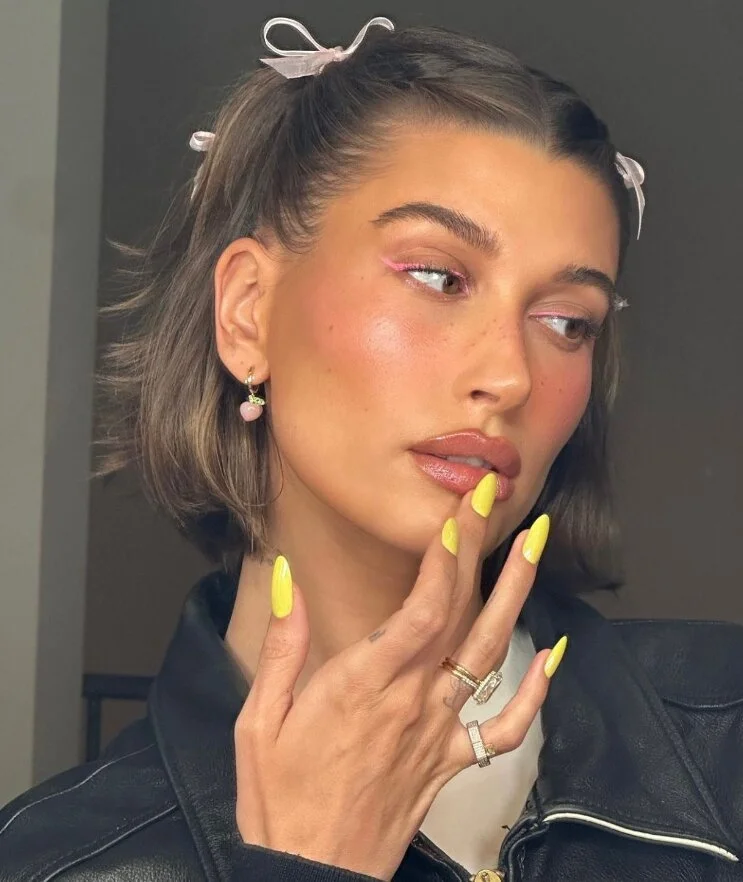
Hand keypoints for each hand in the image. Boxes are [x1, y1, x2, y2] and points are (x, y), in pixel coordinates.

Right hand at [233, 477, 556, 880]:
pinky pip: (504, 727)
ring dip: (515, 595)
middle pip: (461, 614)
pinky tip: (551, 654)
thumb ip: (282, 645)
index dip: (447, 558)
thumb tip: (287, 577)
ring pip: (490, 653)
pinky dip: (534, 691)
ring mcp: (438, 731)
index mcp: (364, 684)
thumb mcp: (259, 719)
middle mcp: (412, 700)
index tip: (460, 513)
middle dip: (481, 550)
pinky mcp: (449, 760)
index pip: (422, 608)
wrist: (311, 875)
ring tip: (534, 546)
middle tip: (497, 499)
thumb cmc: (281, 799)